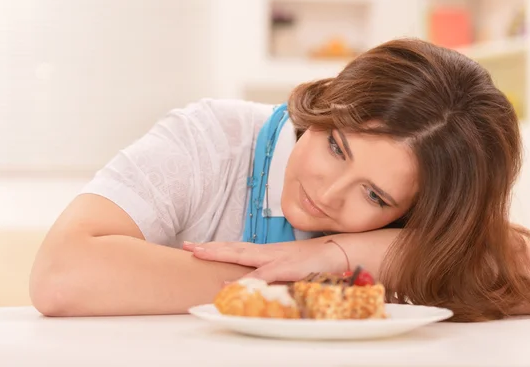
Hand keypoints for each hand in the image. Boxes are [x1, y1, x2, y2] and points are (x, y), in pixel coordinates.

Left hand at [182, 239, 348, 282]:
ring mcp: (278, 257)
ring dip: (221, 254)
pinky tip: (233, 282)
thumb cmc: (318, 262)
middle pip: (234, 247)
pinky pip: (264, 273)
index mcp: (269, 252)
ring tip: (199, 253)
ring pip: (243, 255)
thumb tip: (258, 282)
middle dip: (210, 247)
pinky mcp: (288, 267)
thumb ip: (275, 274)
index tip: (196, 247)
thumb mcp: (292, 268)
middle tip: (187, 246)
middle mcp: (270, 252)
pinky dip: (247, 277)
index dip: (217, 247)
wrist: (342, 252)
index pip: (238, 248)